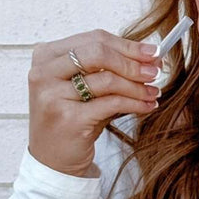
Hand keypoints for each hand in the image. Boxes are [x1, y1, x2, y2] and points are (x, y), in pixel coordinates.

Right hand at [27, 29, 161, 176]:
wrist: (53, 159)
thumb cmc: (73, 117)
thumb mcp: (86, 85)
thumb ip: (111, 66)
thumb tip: (151, 55)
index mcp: (47, 55)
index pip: (95, 39)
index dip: (128, 45)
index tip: (153, 52)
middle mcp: (44, 72)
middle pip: (99, 53)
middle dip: (132, 62)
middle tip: (155, 72)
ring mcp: (52, 95)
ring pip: (107, 80)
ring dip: (138, 86)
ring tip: (154, 92)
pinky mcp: (68, 118)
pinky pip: (111, 103)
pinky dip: (135, 103)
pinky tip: (147, 105)